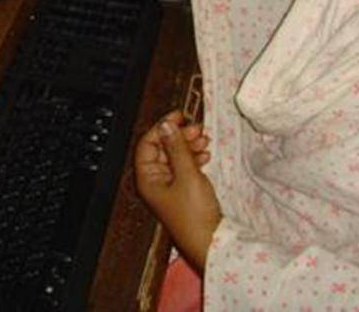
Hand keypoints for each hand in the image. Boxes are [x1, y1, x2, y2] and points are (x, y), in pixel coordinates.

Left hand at [134, 111, 220, 270]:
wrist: (211, 242)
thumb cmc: (195, 216)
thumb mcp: (187, 174)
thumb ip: (177, 147)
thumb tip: (166, 125)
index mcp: (148, 178)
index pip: (147, 143)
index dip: (162, 127)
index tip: (177, 116)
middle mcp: (155, 182)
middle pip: (161, 149)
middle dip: (178, 136)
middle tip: (196, 128)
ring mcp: (169, 187)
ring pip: (174, 157)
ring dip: (188, 145)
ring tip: (204, 140)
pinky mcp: (182, 192)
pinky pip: (184, 168)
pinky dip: (193, 158)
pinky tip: (205, 155)